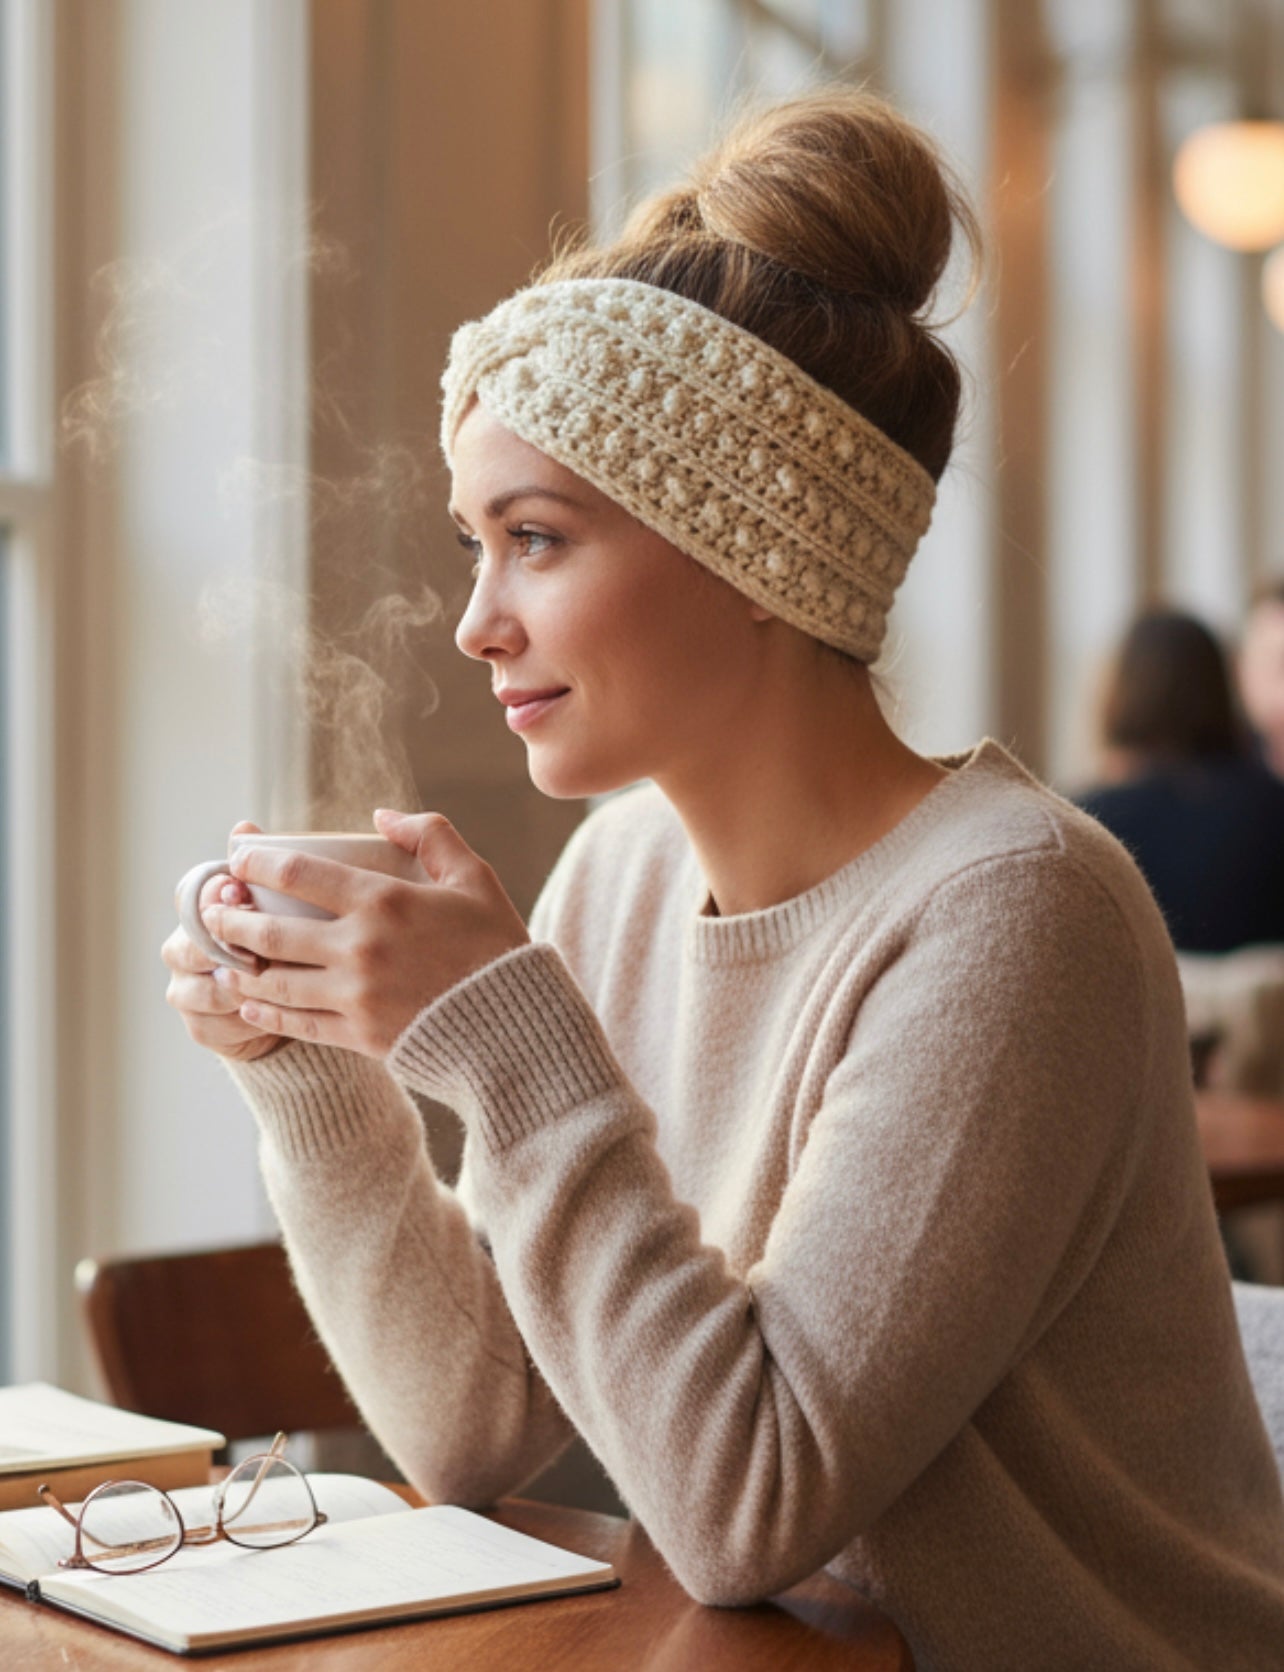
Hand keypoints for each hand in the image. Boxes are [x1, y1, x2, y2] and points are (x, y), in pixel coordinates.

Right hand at [162, 822, 285, 1063]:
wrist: (287, 1005)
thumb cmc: (285, 942)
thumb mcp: (282, 905)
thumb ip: (262, 868)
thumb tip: (244, 827)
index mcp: (196, 912)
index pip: (190, 896)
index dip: (212, 895)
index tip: (238, 891)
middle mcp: (182, 948)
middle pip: (189, 944)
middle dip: (225, 944)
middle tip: (259, 943)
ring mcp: (186, 989)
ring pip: (203, 987)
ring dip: (238, 984)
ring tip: (270, 979)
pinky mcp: (200, 1026)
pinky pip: (216, 1021)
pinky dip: (244, 1016)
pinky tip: (270, 1011)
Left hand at [197, 810, 529, 1057]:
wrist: (514, 1027)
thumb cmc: (495, 947)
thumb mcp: (474, 879)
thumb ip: (431, 835)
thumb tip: (382, 816)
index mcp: (383, 902)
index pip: (296, 874)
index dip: (255, 862)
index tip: (237, 856)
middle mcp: (359, 948)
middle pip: (269, 933)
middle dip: (230, 919)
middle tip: (213, 910)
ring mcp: (354, 997)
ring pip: (273, 982)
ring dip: (237, 968)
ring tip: (219, 956)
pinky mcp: (357, 1036)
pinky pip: (294, 1023)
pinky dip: (264, 1011)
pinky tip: (249, 1000)